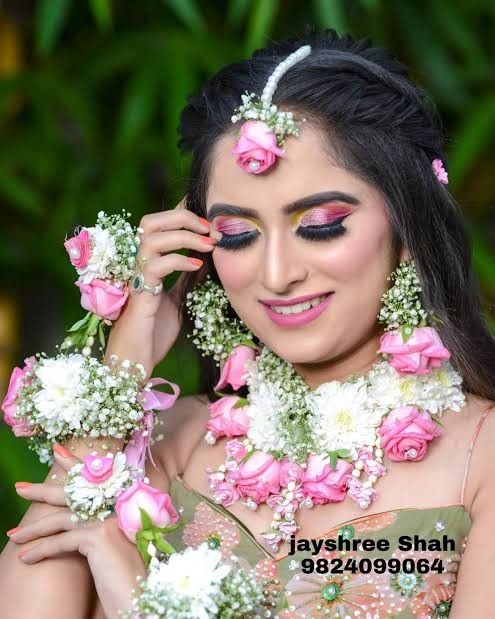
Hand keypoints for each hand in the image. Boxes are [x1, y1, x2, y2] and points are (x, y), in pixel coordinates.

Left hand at [10, 446, 145, 617]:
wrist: (141, 596)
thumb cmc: (127, 573)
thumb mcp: (113, 542)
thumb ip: (100, 524)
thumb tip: (72, 515)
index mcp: (124, 500)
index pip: (95, 475)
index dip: (74, 463)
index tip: (56, 451)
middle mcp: (119, 502)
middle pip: (74, 492)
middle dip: (42, 490)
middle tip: (20, 488)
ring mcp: (110, 516)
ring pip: (62, 518)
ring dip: (33, 529)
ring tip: (14, 536)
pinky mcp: (99, 535)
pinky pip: (61, 540)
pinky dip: (41, 550)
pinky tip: (26, 557)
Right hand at [105, 197, 216, 374]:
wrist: (135, 361)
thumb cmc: (153, 332)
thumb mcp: (177, 300)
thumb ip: (186, 279)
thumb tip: (204, 261)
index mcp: (146, 263)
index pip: (159, 225)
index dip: (181, 213)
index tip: (207, 216)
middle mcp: (137, 264)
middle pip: (151, 221)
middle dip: (182, 217)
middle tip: (209, 228)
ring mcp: (135, 276)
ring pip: (152, 237)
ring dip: (184, 235)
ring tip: (209, 244)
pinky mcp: (139, 292)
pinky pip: (156, 265)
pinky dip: (179, 260)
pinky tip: (197, 266)